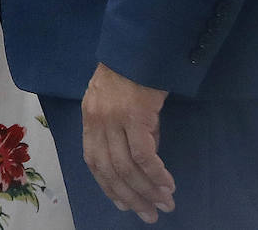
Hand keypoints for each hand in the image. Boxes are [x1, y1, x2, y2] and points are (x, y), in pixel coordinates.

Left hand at [81, 63, 174, 221]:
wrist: (139, 45)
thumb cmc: (130, 71)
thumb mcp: (116, 101)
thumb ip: (122, 130)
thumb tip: (142, 162)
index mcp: (89, 116)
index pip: (93, 161)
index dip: (108, 186)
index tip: (123, 204)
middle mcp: (97, 120)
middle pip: (110, 169)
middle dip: (131, 197)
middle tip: (150, 214)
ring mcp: (114, 118)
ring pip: (127, 167)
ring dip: (147, 190)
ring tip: (164, 203)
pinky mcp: (135, 116)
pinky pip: (144, 155)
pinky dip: (156, 174)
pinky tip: (167, 184)